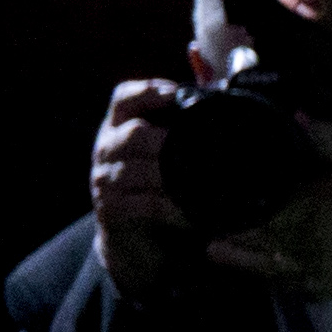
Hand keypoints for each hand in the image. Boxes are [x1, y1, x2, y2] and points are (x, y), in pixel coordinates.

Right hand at [89, 78, 195, 298]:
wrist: (136, 240)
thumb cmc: (159, 187)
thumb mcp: (167, 153)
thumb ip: (183, 129)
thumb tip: (227, 98)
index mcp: (120, 127)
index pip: (124, 98)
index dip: (149, 91)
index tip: (179, 94)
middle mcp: (107, 148)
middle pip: (133, 134)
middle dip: (169, 140)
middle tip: (203, 150)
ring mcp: (105, 179)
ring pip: (137, 170)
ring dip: (173, 177)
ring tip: (205, 183)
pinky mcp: (111, 209)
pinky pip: (144, 204)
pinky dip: (171, 207)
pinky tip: (190, 211)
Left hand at [202, 113, 331, 303]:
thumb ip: (326, 139)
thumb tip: (298, 113)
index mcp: (306, 203)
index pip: (254, 197)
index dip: (225, 193)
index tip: (201, 183)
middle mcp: (298, 236)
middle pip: (245, 230)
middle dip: (218, 223)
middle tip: (191, 214)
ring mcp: (303, 265)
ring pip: (255, 259)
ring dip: (232, 252)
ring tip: (210, 246)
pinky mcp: (312, 286)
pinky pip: (278, 280)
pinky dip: (261, 272)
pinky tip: (246, 266)